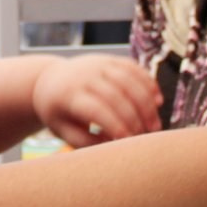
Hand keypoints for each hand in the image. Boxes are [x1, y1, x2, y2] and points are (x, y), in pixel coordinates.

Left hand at [31, 53, 161, 147]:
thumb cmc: (57, 112)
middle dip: (135, 117)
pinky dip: (148, 83)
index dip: (115, 124)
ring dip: (146, 102)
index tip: (129, 141)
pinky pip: (133, 68)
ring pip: (128, 79)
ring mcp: (97, 63)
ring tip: (155, 124)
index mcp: (68, 95)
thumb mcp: (61, 130)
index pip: (96, 109)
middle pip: (116, 94)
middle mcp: (84, 75)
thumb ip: (84, 141)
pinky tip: (158, 100)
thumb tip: (113, 147)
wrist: (48, 79)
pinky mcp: (109, 59)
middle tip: (147, 136)